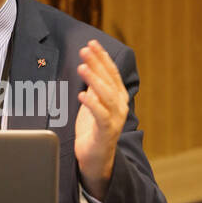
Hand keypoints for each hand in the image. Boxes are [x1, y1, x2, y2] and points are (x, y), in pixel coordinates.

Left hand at [73, 40, 128, 201]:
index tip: (92, 43)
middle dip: (97, 63)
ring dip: (94, 80)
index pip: (111, 72)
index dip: (102, 57)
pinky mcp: (106, 132)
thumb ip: (93, 87)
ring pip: (106, 95)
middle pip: (109, 80)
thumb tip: (87, 65)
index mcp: (117, 97)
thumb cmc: (92, 129)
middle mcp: (119, 106)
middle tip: (85, 49)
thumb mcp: (93, 103)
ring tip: (82, 67)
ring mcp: (115, 119)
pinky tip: (81, 95)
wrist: (96, 159)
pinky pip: (100, 115)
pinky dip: (91, 104)